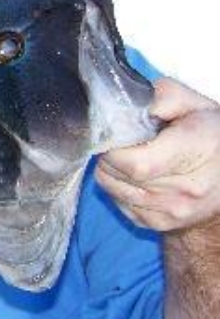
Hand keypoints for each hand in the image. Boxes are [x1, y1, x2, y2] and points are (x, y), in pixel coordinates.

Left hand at [95, 77, 219, 232]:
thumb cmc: (211, 136)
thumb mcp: (195, 105)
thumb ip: (164, 95)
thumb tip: (133, 103)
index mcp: (196, 151)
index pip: (136, 164)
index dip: (114, 149)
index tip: (114, 136)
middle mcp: (188, 187)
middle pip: (119, 175)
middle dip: (108, 155)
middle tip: (120, 143)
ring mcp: (174, 210)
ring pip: (113, 189)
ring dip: (110, 171)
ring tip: (128, 157)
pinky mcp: (161, 223)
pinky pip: (120, 203)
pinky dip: (118, 187)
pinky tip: (136, 176)